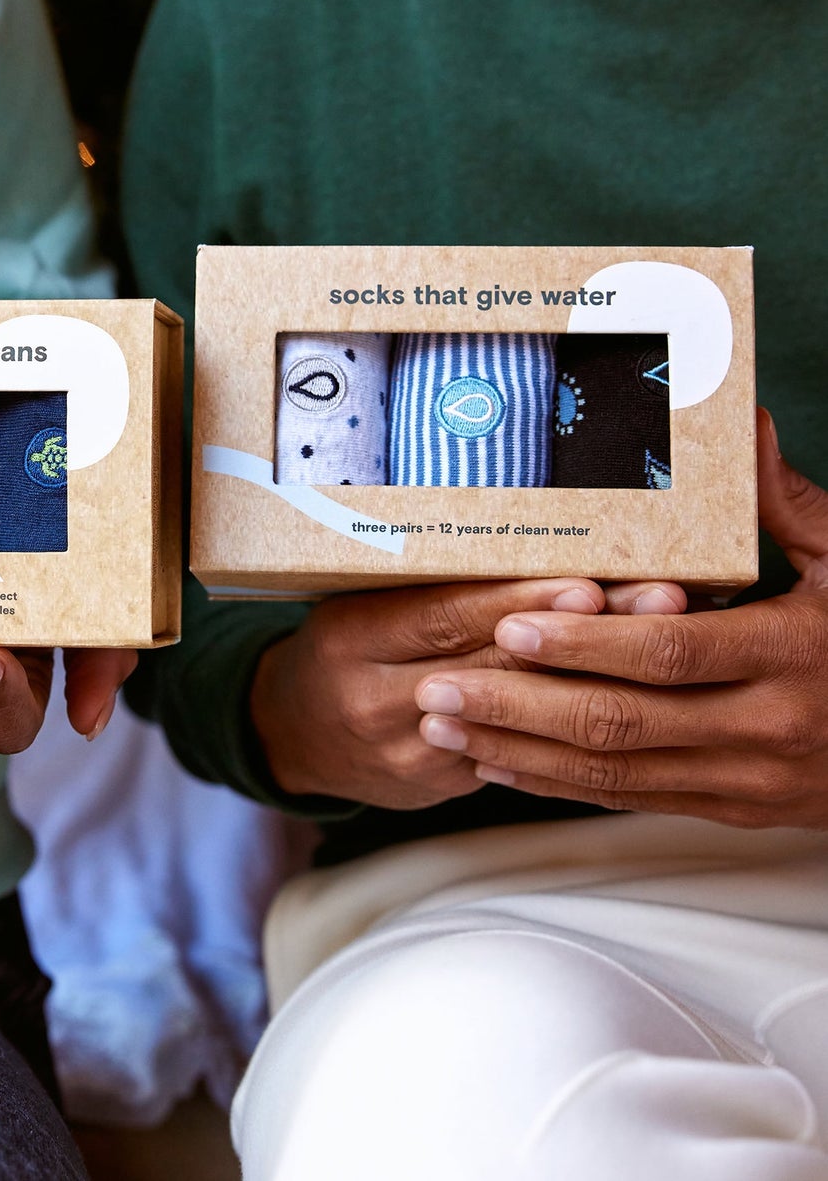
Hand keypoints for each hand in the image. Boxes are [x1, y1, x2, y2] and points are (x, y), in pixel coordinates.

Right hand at [249, 575, 679, 808]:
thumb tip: (527, 536)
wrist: (293, 733)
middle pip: (494, 665)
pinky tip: (631, 703)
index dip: (519, 601)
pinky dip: (573, 725)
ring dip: (596, 681)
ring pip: (517, 717)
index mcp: (352, 638)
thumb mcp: (356, 600)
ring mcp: (410, 752)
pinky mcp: (438, 786)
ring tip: (669, 654)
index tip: (587, 582)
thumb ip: (423, 583)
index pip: (443, 616)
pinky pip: (514, 753)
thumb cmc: (340, 645)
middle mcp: (376, 699)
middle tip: (659, 606)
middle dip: (583, 634)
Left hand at [416, 410, 827, 829]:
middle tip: (436, 690)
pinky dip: (558, 785)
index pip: (669, 652)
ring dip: (519, 752)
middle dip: (518, 706)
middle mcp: (767, 725)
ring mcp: (749, 779)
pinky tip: (499, 763)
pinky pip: (633, 799)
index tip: (510, 625)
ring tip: (442, 727)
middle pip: (621, 722)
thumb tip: (738, 419)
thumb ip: (783, 502)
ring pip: (614, 773)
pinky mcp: (734, 808)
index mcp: (792, 651)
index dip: (585, 643)